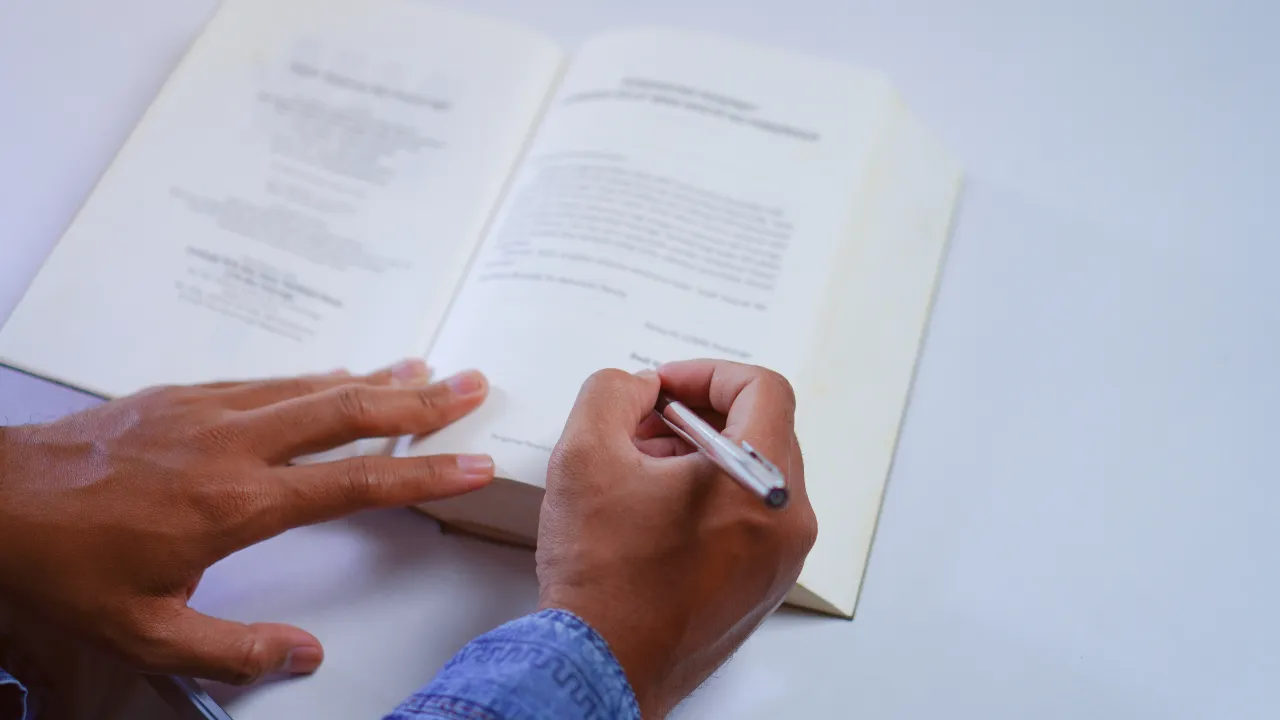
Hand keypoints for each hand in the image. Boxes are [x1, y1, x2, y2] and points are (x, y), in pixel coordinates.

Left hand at [0, 359, 491, 684]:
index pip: (354, 483)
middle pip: (348, 411)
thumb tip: (301, 654)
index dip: (423, 474)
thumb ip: (231, 648)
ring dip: (377, 379)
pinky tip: (338, 376)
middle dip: (421, 400)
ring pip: (313, 386)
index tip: (470, 464)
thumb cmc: (62, 565)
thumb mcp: (145, 632)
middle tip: (473, 385)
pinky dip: (319, 377)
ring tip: (426, 371)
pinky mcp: (183, 394)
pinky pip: (270, 380)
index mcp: (234, 503)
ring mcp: (208, 409)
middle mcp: (232, 444)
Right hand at [536, 360, 817, 716]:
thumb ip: (612, 392)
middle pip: (761, 430)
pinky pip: (750, 519)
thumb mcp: (585, 454)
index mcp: (761, 481)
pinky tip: (654, 512)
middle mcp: (788, 522)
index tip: (664, 388)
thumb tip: (639, 387)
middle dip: (697, 415)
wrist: (601, 666)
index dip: (707, 373)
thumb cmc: (601, 576)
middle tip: (642, 426)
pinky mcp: (762, 587)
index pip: (764, 389)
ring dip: (700, 457)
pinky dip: (710, 499)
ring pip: (754, 475)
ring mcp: (780, 561)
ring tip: (640, 471)